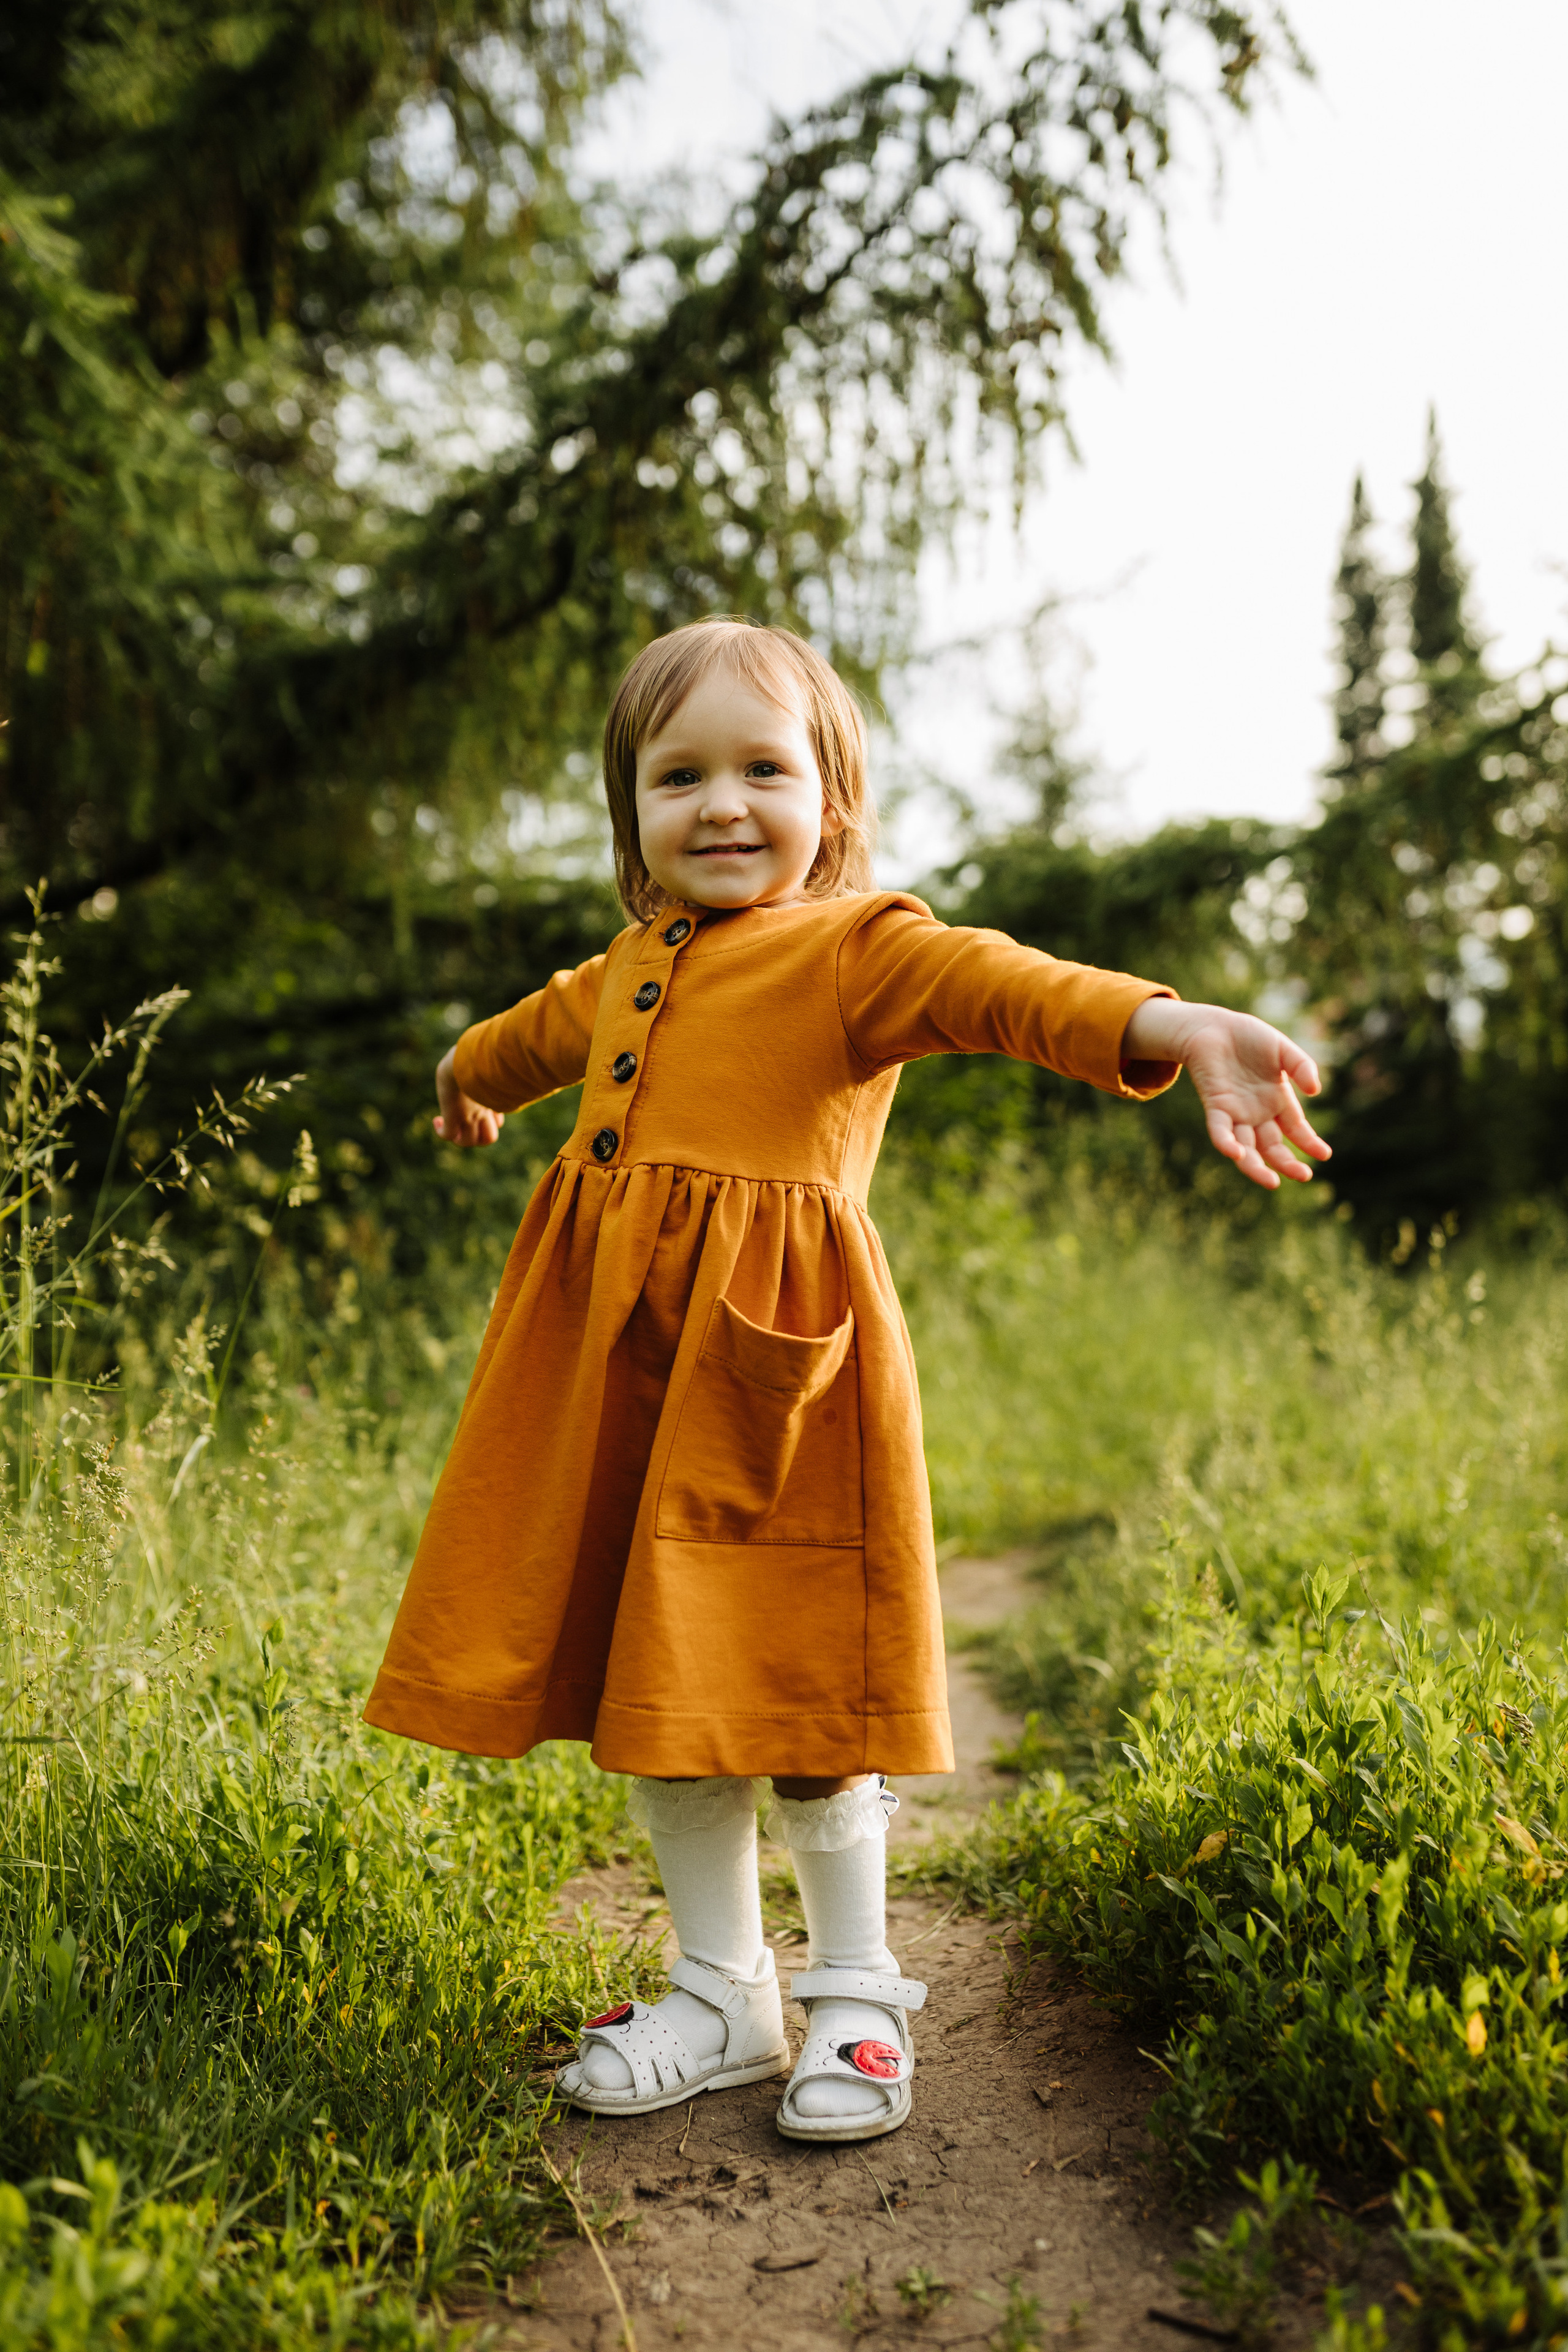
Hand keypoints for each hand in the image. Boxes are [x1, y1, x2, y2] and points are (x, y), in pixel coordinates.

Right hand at [433, 1048, 504, 1147]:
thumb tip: (500, 1050)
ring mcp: (467, 1116)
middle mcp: (481, 1113)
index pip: (497, 1124)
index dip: (492, 1123)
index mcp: (490, 1103)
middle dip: (479, 1137)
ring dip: (461, 1138)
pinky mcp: (453, 1117)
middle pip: (488, 1140)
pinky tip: (437, 1121)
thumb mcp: (488, 1063)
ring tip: (454, 1125)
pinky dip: (440, 1131)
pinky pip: (446, 1136)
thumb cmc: (476, 1060)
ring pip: (470, 1142)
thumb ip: (495, 1061)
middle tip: (469, 1124)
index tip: (486, 1112)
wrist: (463, 1062)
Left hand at [1122, 998, 1330, 1190]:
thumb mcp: (1283, 1049)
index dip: (1309, 1143)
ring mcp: (1236, 1112)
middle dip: (1287, 1163)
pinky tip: (1237, 1154)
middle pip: (1272, 1146)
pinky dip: (1227, 1143)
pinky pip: (1220, 1130)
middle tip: (1304, 1176)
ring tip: (1272, 1182)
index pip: (1296, 1130)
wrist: (1214, 1027)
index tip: (1324, 1155)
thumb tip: (1315, 1090)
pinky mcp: (1215, 1106)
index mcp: (1277, 1101)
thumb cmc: (1249, 1037)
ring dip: (1257, 1166)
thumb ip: (1301, 1066)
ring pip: (1247, 1148)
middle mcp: (1257, 1113)